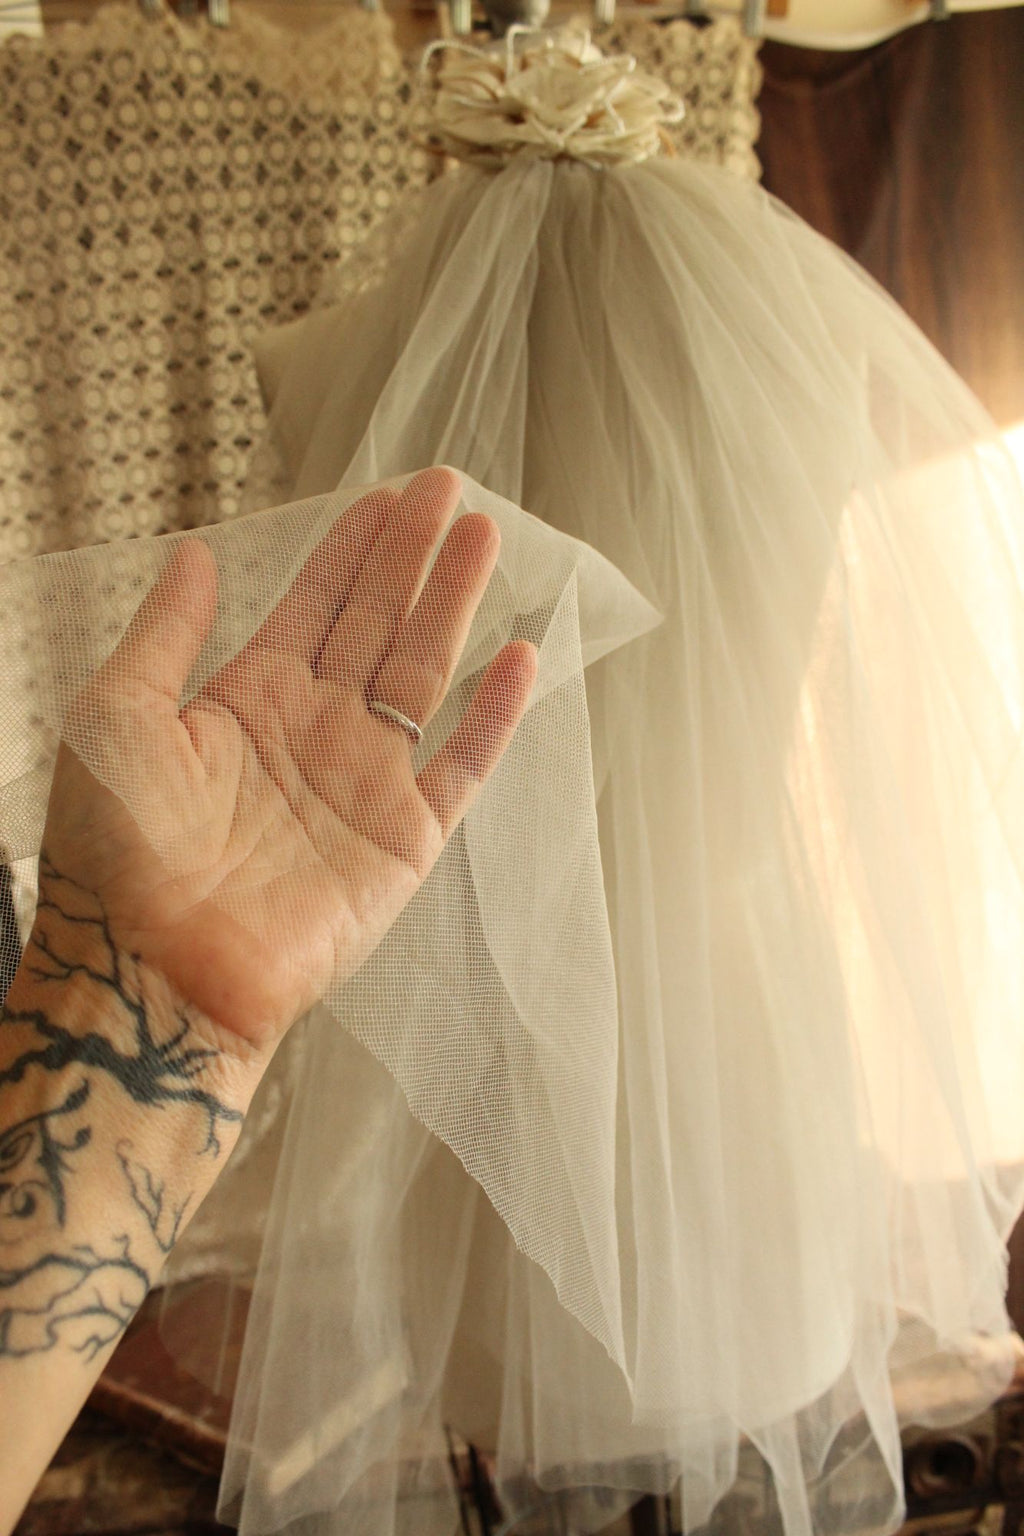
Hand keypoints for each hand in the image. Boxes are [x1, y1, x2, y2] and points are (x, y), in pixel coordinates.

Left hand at [31, 468, 536, 1072]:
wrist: (153, 973)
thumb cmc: (114, 856)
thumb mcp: (115, 714)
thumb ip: (165, 631)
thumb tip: (192, 552)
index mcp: (246, 701)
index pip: (315, 603)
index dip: (352, 547)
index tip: (387, 494)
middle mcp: (312, 732)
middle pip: (378, 622)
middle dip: (414, 554)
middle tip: (449, 489)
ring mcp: (362, 783)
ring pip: (423, 673)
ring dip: (455, 605)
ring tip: (485, 538)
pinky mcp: (403, 840)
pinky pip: (462, 765)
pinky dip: (495, 715)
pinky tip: (520, 656)